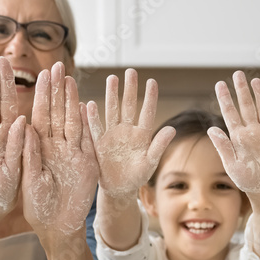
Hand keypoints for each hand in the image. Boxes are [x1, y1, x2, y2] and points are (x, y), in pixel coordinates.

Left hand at [22, 62, 99, 236]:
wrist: (58, 228)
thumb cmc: (38, 208)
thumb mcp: (29, 180)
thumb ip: (27, 153)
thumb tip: (24, 125)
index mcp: (37, 149)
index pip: (38, 116)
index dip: (39, 96)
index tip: (39, 75)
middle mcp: (54, 147)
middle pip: (55, 113)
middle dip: (56, 90)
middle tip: (57, 66)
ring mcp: (72, 153)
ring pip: (72, 122)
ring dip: (71, 101)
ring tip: (69, 79)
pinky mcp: (87, 163)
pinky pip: (88, 140)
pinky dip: (88, 124)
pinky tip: (86, 105)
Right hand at [86, 69, 174, 198]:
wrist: (119, 188)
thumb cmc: (138, 176)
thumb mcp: (150, 163)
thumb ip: (159, 145)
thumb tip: (171, 129)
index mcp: (142, 135)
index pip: (147, 112)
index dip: (149, 97)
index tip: (152, 81)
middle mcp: (127, 131)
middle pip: (128, 106)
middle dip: (129, 88)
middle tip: (131, 71)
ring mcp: (112, 135)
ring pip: (112, 111)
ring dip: (111, 95)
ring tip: (112, 78)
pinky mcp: (99, 143)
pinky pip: (95, 128)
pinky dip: (91, 118)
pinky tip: (88, 104)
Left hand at [209, 71, 259, 201]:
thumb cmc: (247, 181)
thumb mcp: (232, 166)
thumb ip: (224, 147)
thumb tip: (211, 129)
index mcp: (239, 138)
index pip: (230, 113)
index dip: (226, 98)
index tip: (220, 83)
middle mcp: (253, 133)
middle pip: (247, 106)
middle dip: (242, 90)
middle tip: (237, 73)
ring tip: (255, 80)